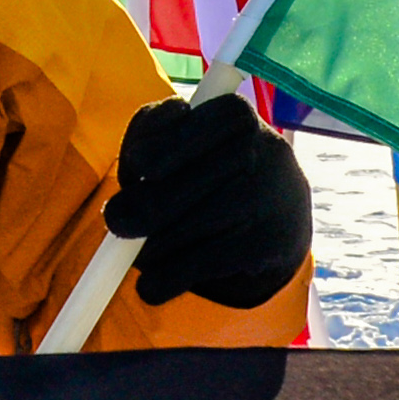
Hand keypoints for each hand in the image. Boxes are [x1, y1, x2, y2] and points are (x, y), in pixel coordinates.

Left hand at [107, 93, 310, 312]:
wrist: (280, 213)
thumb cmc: (213, 170)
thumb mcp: (181, 143)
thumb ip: (144, 151)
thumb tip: (118, 214)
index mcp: (235, 113)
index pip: (189, 122)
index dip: (156, 145)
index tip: (138, 164)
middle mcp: (262, 148)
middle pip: (178, 184)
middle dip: (138, 209)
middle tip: (117, 223)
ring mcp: (271, 196)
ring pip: (188, 227)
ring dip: (150, 250)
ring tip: (141, 255)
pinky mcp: (272, 242)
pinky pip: (204, 262)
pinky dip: (168, 279)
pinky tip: (152, 286)